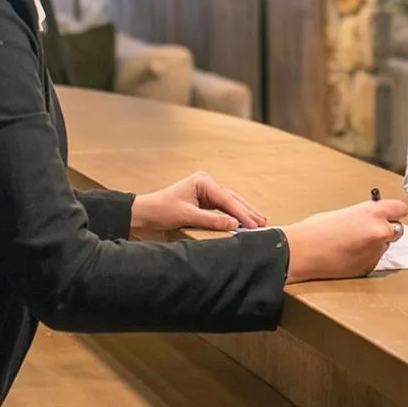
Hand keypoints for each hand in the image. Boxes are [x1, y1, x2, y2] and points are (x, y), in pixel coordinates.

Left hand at [129, 171, 266, 233]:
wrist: (144, 214)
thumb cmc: (161, 211)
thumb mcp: (187, 216)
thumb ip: (212, 220)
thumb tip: (234, 223)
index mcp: (203, 182)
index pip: (226, 199)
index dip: (241, 213)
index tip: (254, 225)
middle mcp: (206, 183)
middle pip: (232, 198)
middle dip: (247, 211)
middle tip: (263, 223)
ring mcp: (205, 191)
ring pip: (230, 202)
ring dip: (244, 212)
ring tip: (260, 221)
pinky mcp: (204, 201)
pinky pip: (223, 207)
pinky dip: (233, 214)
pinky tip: (244, 220)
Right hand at [281, 199, 407, 283]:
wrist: (304, 251)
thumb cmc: (317, 229)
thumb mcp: (345, 213)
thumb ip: (365, 216)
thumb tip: (372, 221)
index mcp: (373, 212)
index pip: (400, 209)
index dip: (395, 213)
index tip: (392, 215)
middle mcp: (380, 231)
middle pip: (397, 230)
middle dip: (386, 231)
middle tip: (370, 232)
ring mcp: (376, 251)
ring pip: (385, 246)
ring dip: (375, 245)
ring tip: (352, 245)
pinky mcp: (370, 266)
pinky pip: (374, 259)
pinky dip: (366, 257)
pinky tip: (348, 256)